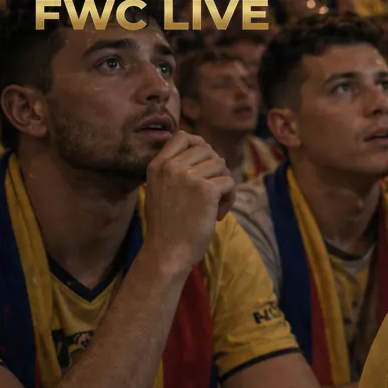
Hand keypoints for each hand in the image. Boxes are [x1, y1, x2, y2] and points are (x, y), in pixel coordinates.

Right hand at [144, 132, 235, 273]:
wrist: (167, 252)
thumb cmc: (168, 225)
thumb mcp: (161, 190)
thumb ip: (175, 170)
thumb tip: (205, 149)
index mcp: (157, 165)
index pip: (183, 136)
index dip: (200, 145)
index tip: (206, 164)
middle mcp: (171, 167)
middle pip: (208, 150)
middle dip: (216, 170)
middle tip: (212, 193)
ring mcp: (188, 176)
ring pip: (222, 165)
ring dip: (224, 186)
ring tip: (214, 206)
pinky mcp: (206, 189)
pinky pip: (230, 182)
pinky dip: (230, 199)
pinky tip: (217, 215)